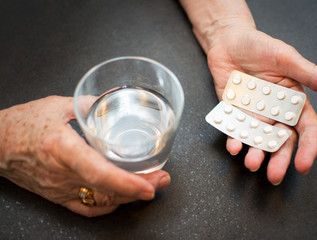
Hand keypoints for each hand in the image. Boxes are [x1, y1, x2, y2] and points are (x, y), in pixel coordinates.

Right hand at [0, 96, 170, 216]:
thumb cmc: (21, 123)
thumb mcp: (56, 106)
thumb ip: (88, 104)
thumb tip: (112, 99)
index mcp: (61, 148)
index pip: (99, 172)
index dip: (128, 182)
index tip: (151, 184)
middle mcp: (61, 173)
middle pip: (107, 191)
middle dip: (140, 188)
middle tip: (162, 180)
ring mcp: (59, 189)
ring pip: (101, 202)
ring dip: (128, 196)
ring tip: (150, 185)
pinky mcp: (56, 196)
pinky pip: (86, 208)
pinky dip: (108, 205)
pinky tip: (122, 198)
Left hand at [206, 24, 316, 183]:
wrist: (229, 42)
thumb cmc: (259, 46)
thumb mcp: (286, 58)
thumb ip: (310, 74)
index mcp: (292, 101)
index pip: (305, 128)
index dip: (307, 147)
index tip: (304, 165)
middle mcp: (274, 111)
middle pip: (281, 140)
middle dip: (279, 159)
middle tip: (274, 176)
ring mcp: (253, 114)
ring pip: (258, 140)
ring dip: (255, 154)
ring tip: (252, 163)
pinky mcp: (234, 113)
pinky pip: (235, 130)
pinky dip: (234, 139)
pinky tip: (233, 146)